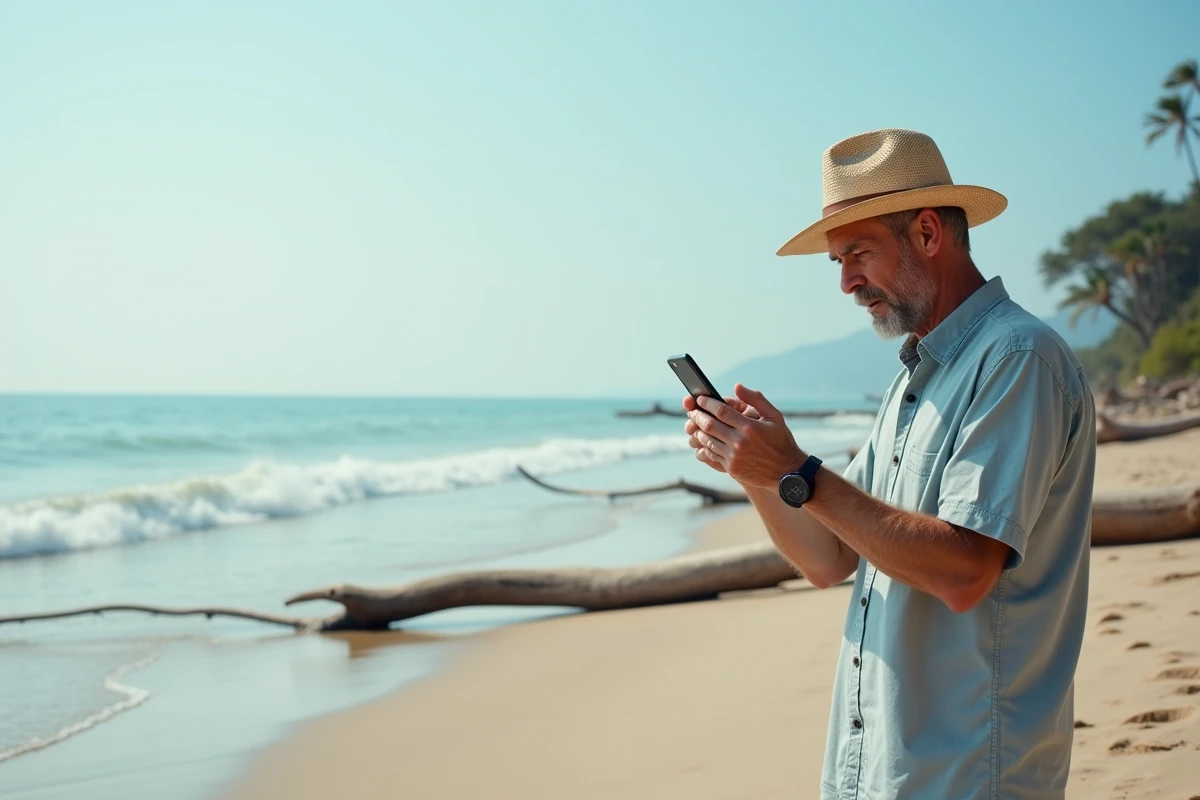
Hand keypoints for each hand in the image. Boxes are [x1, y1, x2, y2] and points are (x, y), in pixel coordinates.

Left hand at [682, 384, 805, 488]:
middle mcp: (740, 442)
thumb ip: (756, 399)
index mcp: (750, 427)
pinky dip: (703, 446)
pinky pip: (711, 454)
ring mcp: (734, 456)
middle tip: (692, 411)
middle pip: (710, 425)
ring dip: (698, 431)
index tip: (700, 399)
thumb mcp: (774, 416)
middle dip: (697, 415)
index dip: (707, 403)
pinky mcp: (731, 468)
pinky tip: (702, 441)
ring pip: (707, 440)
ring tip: (695, 425)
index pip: (721, 411)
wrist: (787, 472)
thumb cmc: (781, 441)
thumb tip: (737, 387)